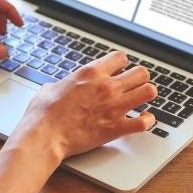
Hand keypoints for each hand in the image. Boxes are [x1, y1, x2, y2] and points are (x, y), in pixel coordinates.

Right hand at [11, 51, 156, 161]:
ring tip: (140, 100)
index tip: (119, 70)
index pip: (120, 57)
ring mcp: (114, 106)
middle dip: (139, 78)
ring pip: (149, 91)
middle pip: (141, 72)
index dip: (121, 64)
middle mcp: (107, 86)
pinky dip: (147, 121)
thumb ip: (64, 83)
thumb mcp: (50, 87)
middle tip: (133, 85)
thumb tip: (61, 87)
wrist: (45, 135)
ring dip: (146, 95)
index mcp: (91, 73)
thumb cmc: (44, 113)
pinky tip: (143, 120)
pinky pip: (144, 122)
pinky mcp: (116, 127)